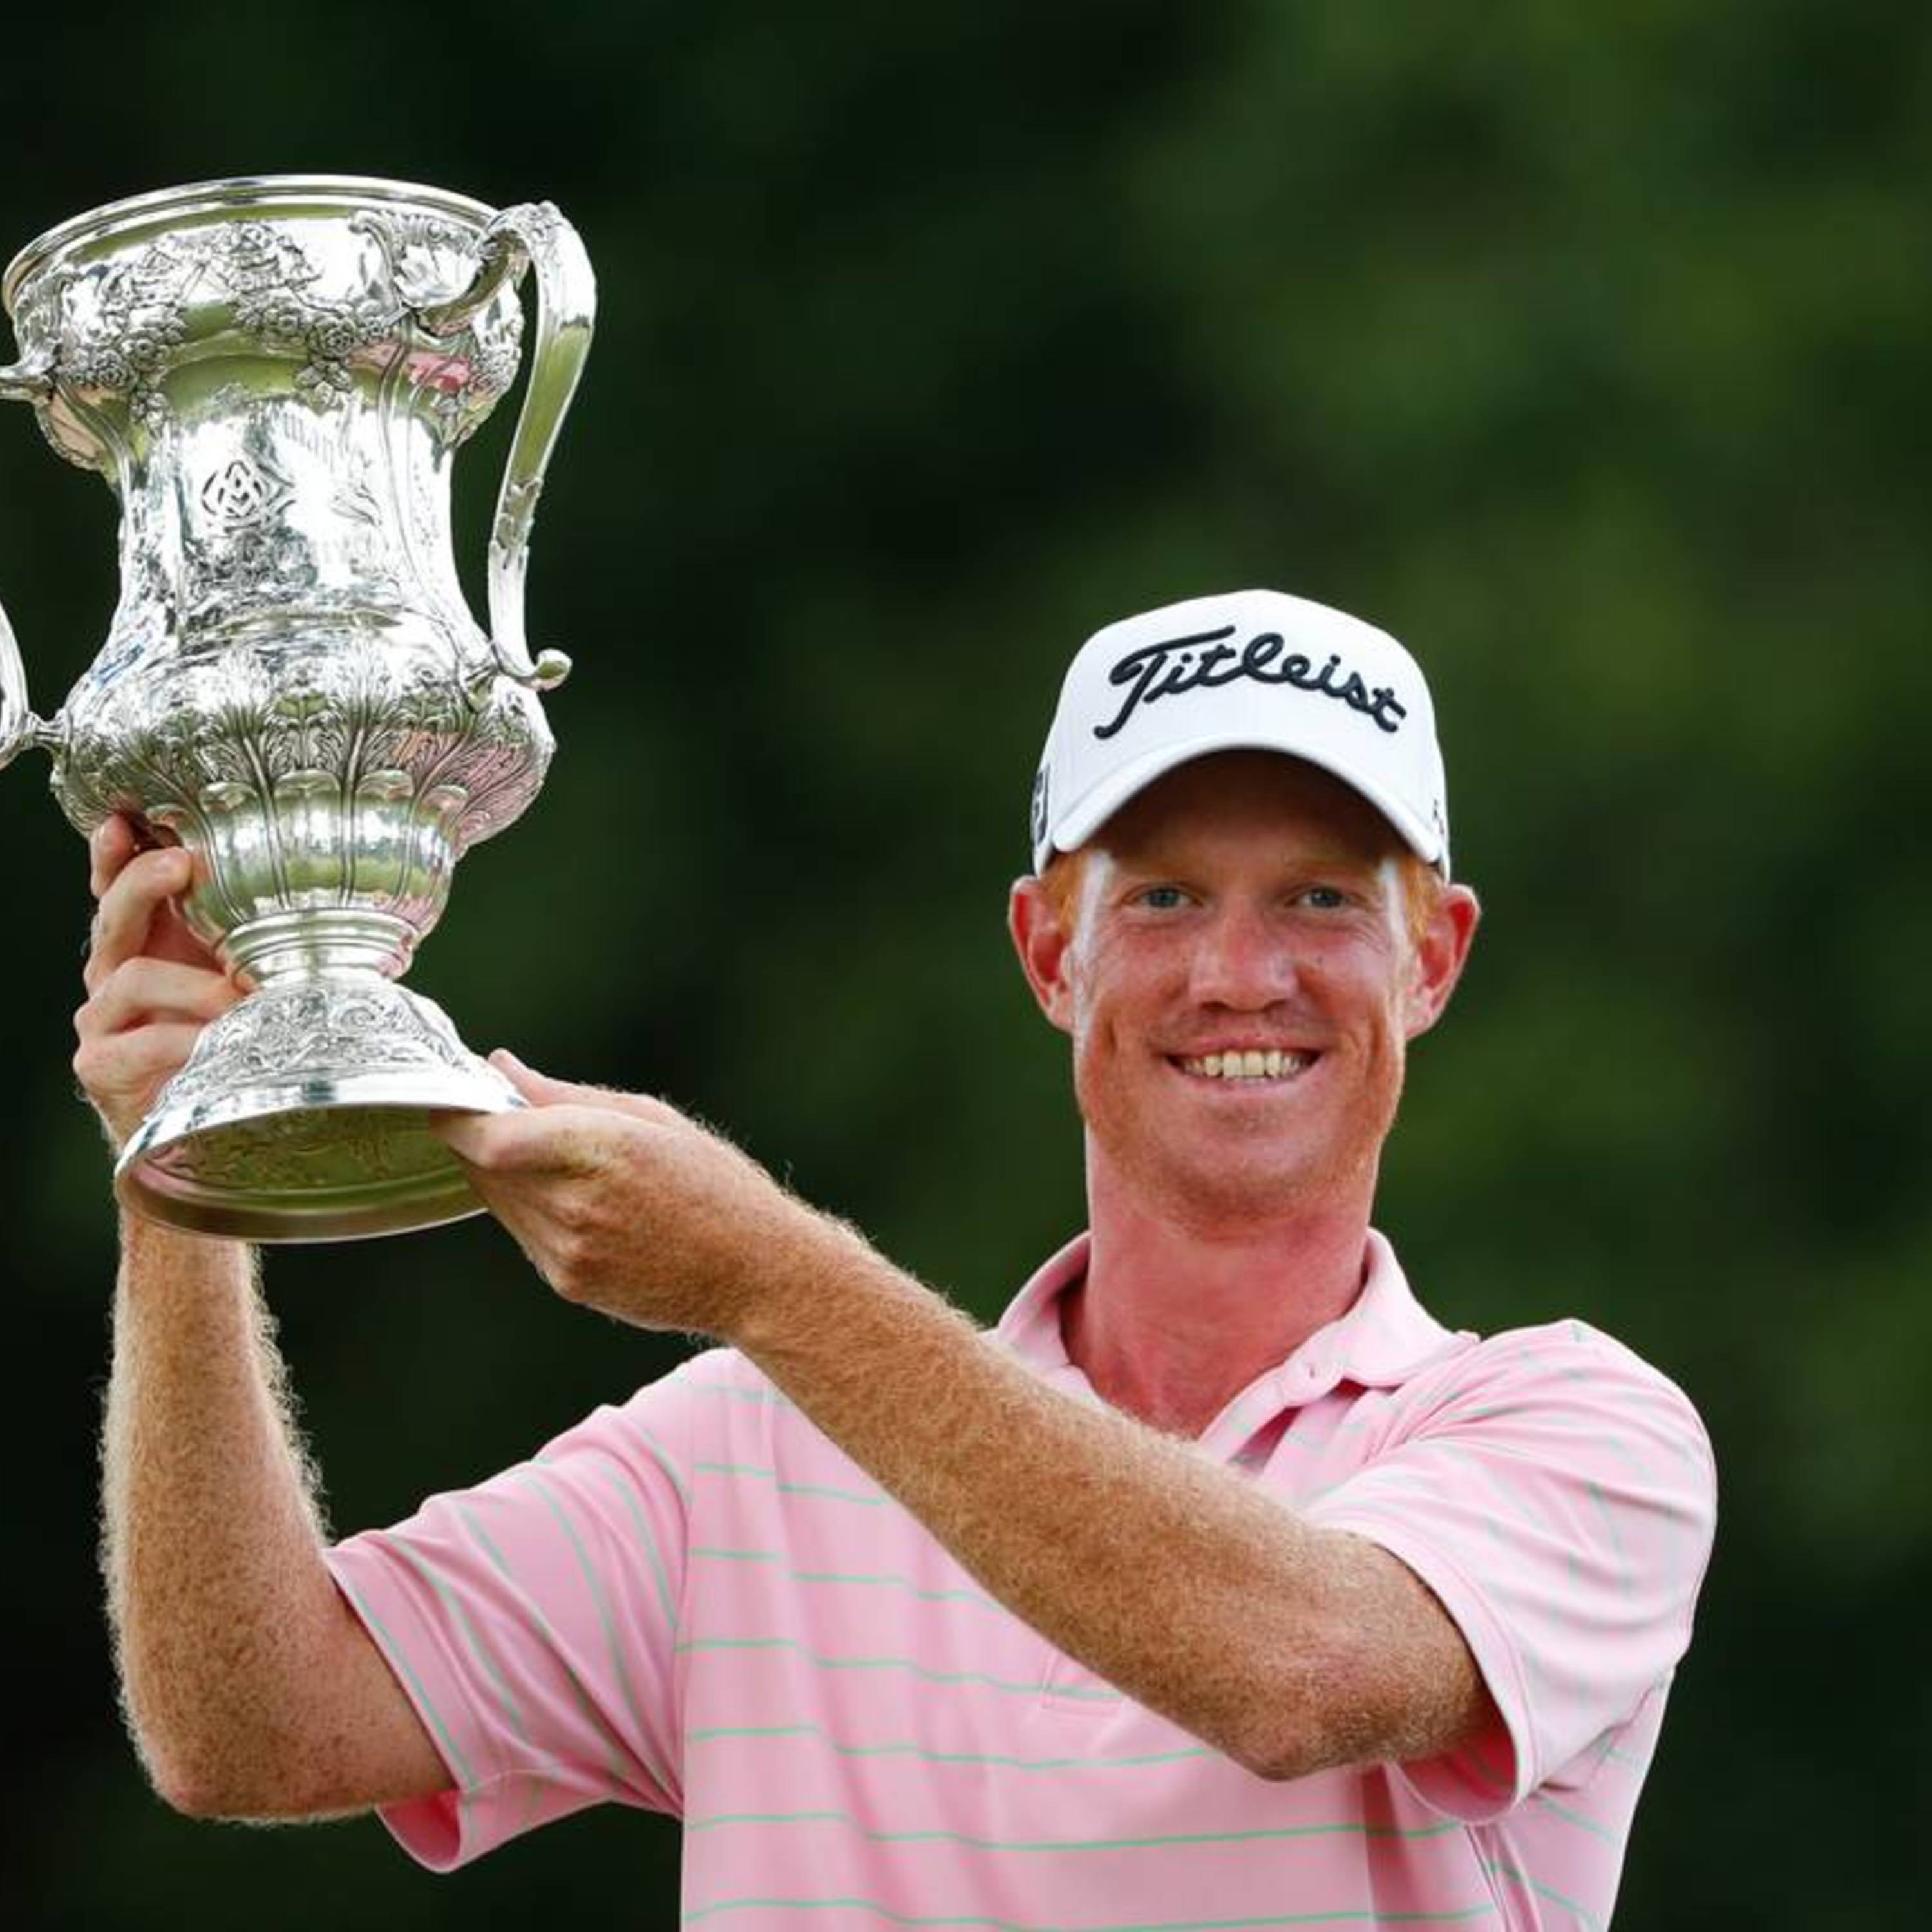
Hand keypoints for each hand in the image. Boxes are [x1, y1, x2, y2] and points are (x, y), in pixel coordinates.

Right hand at [73, 817, 241, 1148]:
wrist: (205, 1130)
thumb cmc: (231, 1045)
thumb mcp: (249, 984)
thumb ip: (262, 946)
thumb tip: (331, 901)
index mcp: (149, 945)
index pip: (119, 888)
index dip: (116, 854)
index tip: (125, 820)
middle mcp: (114, 973)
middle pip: (114, 915)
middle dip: (143, 883)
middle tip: (181, 865)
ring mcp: (102, 1018)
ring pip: (131, 975)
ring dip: (192, 982)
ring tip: (238, 995)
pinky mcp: (102, 1064)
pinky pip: (140, 1041)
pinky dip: (185, 1039)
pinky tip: (217, 1042)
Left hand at [431, 1053, 843, 1337]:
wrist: (752, 1273)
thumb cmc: (714, 1184)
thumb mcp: (651, 1119)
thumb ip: (567, 1095)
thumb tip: (501, 1067)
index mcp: (602, 1149)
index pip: (491, 1138)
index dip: (457, 1117)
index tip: (449, 1097)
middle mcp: (577, 1205)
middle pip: (484, 1166)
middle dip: (477, 1137)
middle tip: (490, 1112)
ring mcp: (569, 1251)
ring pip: (499, 1200)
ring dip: (502, 1173)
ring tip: (546, 1156)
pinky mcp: (568, 1282)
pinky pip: (523, 1234)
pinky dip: (529, 1208)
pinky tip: (572, 1199)